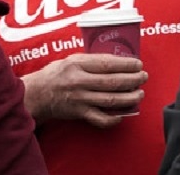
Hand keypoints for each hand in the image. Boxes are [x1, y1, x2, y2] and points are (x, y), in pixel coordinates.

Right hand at [22, 53, 147, 127]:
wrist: (36, 94)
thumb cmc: (53, 75)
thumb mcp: (69, 60)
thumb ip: (90, 61)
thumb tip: (116, 62)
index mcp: (76, 65)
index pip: (107, 63)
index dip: (126, 64)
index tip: (138, 64)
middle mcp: (79, 81)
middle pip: (113, 82)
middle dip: (133, 79)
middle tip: (143, 77)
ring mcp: (80, 99)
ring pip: (112, 100)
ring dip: (130, 97)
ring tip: (139, 93)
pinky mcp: (79, 113)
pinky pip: (101, 119)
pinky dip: (115, 118)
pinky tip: (123, 114)